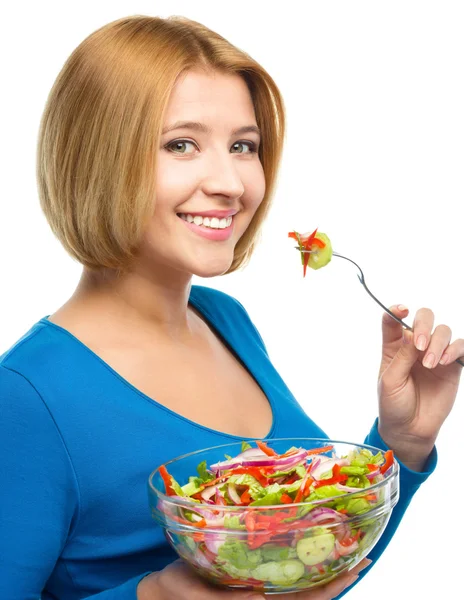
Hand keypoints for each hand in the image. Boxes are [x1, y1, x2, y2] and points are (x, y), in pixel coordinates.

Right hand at [137, 557, 371, 598]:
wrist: (161, 590)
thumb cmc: (178, 592)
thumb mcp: (200, 598)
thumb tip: (258, 598)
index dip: (333, 588)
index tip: (356, 568)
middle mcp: (264, 597)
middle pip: (311, 590)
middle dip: (338, 574)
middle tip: (363, 553)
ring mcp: (258, 586)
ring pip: (299, 579)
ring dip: (322, 564)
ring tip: (341, 543)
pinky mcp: (248, 574)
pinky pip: (280, 567)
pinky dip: (296, 555)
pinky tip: (303, 539)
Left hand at [377, 304, 463, 469]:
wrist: (410, 429)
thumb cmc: (394, 404)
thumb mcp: (391, 380)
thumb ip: (402, 356)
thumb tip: (411, 333)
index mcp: (394, 346)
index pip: (394, 320)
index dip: (396, 310)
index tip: (402, 310)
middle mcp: (414, 346)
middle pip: (423, 318)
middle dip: (423, 326)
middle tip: (419, 346)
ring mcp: (434, 354)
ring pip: (443, 331)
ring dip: (437, 343)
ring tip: (430, 364)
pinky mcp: (452, 367)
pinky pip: (460, 347)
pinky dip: (454, 350)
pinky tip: (443, 361)